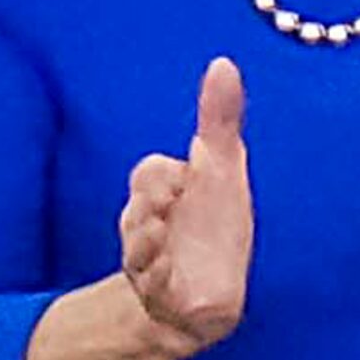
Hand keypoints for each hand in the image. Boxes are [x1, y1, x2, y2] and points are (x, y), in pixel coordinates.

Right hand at [119, 57, 253, 351]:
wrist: (207, 293)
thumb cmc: (214, 224)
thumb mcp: (222, 168)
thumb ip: (220, 119)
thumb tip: (222, 62)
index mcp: (165, 195)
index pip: (150, 172)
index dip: (166, 171)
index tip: (189, 171)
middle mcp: (151, 227)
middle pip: (138, 208)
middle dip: (150, 200)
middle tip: (173, 196)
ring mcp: (154, 263)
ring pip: (137, 249)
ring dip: (145, 238)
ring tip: (158, 230)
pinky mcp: (164, 297)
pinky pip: (153, 288)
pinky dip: (158, 277)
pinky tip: (168, 270)